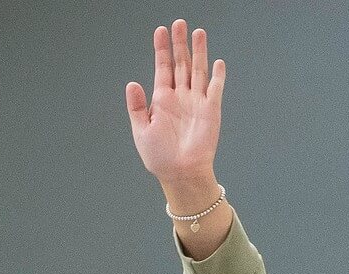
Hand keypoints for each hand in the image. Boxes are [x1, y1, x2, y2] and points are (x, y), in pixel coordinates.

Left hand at [126, 20, 224, 200]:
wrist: (180, 173)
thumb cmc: (159, 157)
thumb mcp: (141, 131)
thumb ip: (137, 107)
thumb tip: (131, 83)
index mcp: (162, 100)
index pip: (162, 67)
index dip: (161, 49)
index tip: (160, 31)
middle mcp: (180, 96)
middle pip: (181, 63)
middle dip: (180, 43)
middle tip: (179, 23)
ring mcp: (196, 101)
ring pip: (197, 70)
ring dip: (198, 51)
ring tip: (198, 33)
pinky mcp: (211, 110)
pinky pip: (215, 88)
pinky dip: (217, 75)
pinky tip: (217, 61)